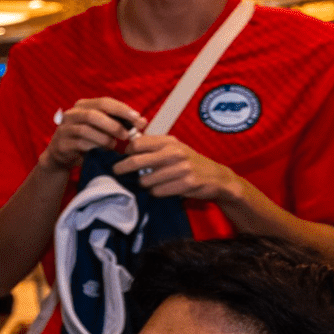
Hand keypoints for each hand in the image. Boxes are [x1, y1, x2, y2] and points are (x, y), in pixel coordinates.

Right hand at [43, 96, 144, 170]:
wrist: (62, 156)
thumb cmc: (87, 139)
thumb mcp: (101, 127)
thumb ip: (119, 122)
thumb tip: (142, 122)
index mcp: (83, 105)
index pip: (105, 102)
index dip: (123, 110)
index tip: (139, 119)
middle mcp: (72, 114)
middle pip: (94, 114)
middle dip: (114, 125)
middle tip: (127, 136)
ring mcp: (64, 129)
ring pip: (86, 130)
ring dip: (104, 138)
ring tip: (113, 145)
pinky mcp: (62, 144)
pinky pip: (80, 144)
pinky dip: (95, 148)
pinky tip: (102, 151)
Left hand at [115, 134, 240, 203]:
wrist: (216, 177)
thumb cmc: (190, 162)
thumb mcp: (175, 147)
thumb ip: (154, 147)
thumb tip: (127, 149)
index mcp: (169, 141)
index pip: (137, 144)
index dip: (127, 151)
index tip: (123, 156)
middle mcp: (174, 153)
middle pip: (136, 161)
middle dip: (122, 168)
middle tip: (116, 171)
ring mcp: (181, 168)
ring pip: (145, 180)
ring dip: (145, 184)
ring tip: (154, 182)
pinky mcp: (186, 183)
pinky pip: (157, 191)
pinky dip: (156, 192)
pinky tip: (164, 189)